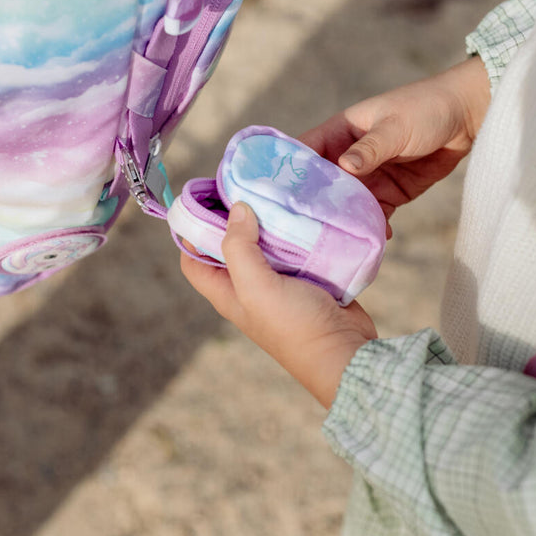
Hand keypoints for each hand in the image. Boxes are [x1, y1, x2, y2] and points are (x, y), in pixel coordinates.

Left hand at [180, 203, 377, 408]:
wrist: (345, 351)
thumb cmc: (294, 326)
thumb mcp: (256, 287)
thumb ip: (240, 248)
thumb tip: (237, 208)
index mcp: (227, 292)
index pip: (193, 259)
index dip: (191, 231)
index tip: (203, 199)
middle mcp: (250, 286)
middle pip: (230, 245)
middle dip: (234, 217)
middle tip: (245, 184)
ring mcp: (280, 281)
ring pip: (267, 242)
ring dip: (270, 219)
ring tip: (275, 189)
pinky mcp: (309, 277)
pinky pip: (298, 246)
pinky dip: (299, 229)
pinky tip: (303, 208)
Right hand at [300, 57, 489, 235]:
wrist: (466, 117)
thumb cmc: (425, 109)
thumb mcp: (396, 126)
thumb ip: (370, 149)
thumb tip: (344, 168)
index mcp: (339, 132)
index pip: (304, 153)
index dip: (288, 173)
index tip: (275, 199)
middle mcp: (347, 157)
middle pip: (322, 186)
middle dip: (315, 208)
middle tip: (304, 233)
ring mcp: (368, 177)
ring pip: (347, 205)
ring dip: (344, 223)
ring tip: (338, 244)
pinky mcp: (389, 193)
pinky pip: (373, 215)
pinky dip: (372, 228)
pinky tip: (373, 241)